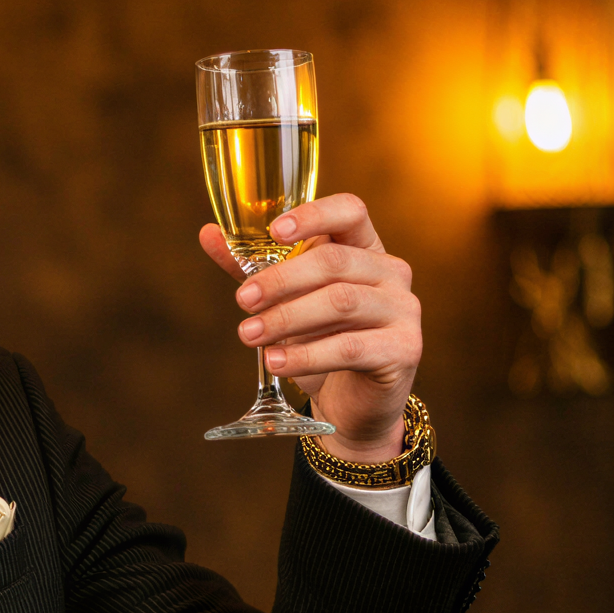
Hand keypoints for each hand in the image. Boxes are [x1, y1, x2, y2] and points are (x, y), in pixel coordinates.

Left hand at [198, 193, 420, 463]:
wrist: (351, 401)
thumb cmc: (319, 339)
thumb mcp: (285, 300)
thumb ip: (253, 267)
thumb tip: (208, 233)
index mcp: (365, 248)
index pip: (350, 211)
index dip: (313, 214)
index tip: (273, 232)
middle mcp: (391, 272)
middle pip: (335, 261)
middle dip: (281, 280)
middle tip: (242, 301)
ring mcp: (403, 310)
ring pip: (341, 302)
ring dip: (287, 318)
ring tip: (248, 336)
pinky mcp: (404, 349)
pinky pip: (350, 347)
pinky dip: (306, 355)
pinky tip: (274, 362)